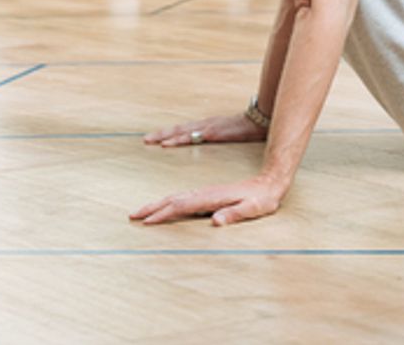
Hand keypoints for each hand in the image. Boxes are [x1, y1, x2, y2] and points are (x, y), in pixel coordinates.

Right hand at [130, 175, 285, 226]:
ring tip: (141, 211)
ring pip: (176, 196)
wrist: (271, 182)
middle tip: (132, 215)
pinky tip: (165, 205)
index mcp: (212, 197)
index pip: (182, 205)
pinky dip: (169, 201)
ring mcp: (207, 191)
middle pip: (173, 199)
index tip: (147, 222)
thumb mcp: (253, 208)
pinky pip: (184, 197)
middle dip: (152, 207)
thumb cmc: (263, 198)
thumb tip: (216, 221)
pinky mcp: (210, 193)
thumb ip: (235, 214)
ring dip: (157, 203)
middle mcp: (206, 192)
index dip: (164, 214)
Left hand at [144, 111, 265, 147]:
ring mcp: (207, 127)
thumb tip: (215, 140)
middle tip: (146, 139)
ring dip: (164, 136)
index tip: (157, 138)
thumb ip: (222, 136)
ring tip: (150, 140)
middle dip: (162, 134)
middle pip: (179, 129)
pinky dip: (176, 140)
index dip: (171, 133)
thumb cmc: (249, 128)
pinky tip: (166, 144)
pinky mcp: (212, 132)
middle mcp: (205, 124)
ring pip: (180, 132)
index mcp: (209, 126)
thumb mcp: (232, 133)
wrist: (261, 120)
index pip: (186, 130)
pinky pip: (190, 137)